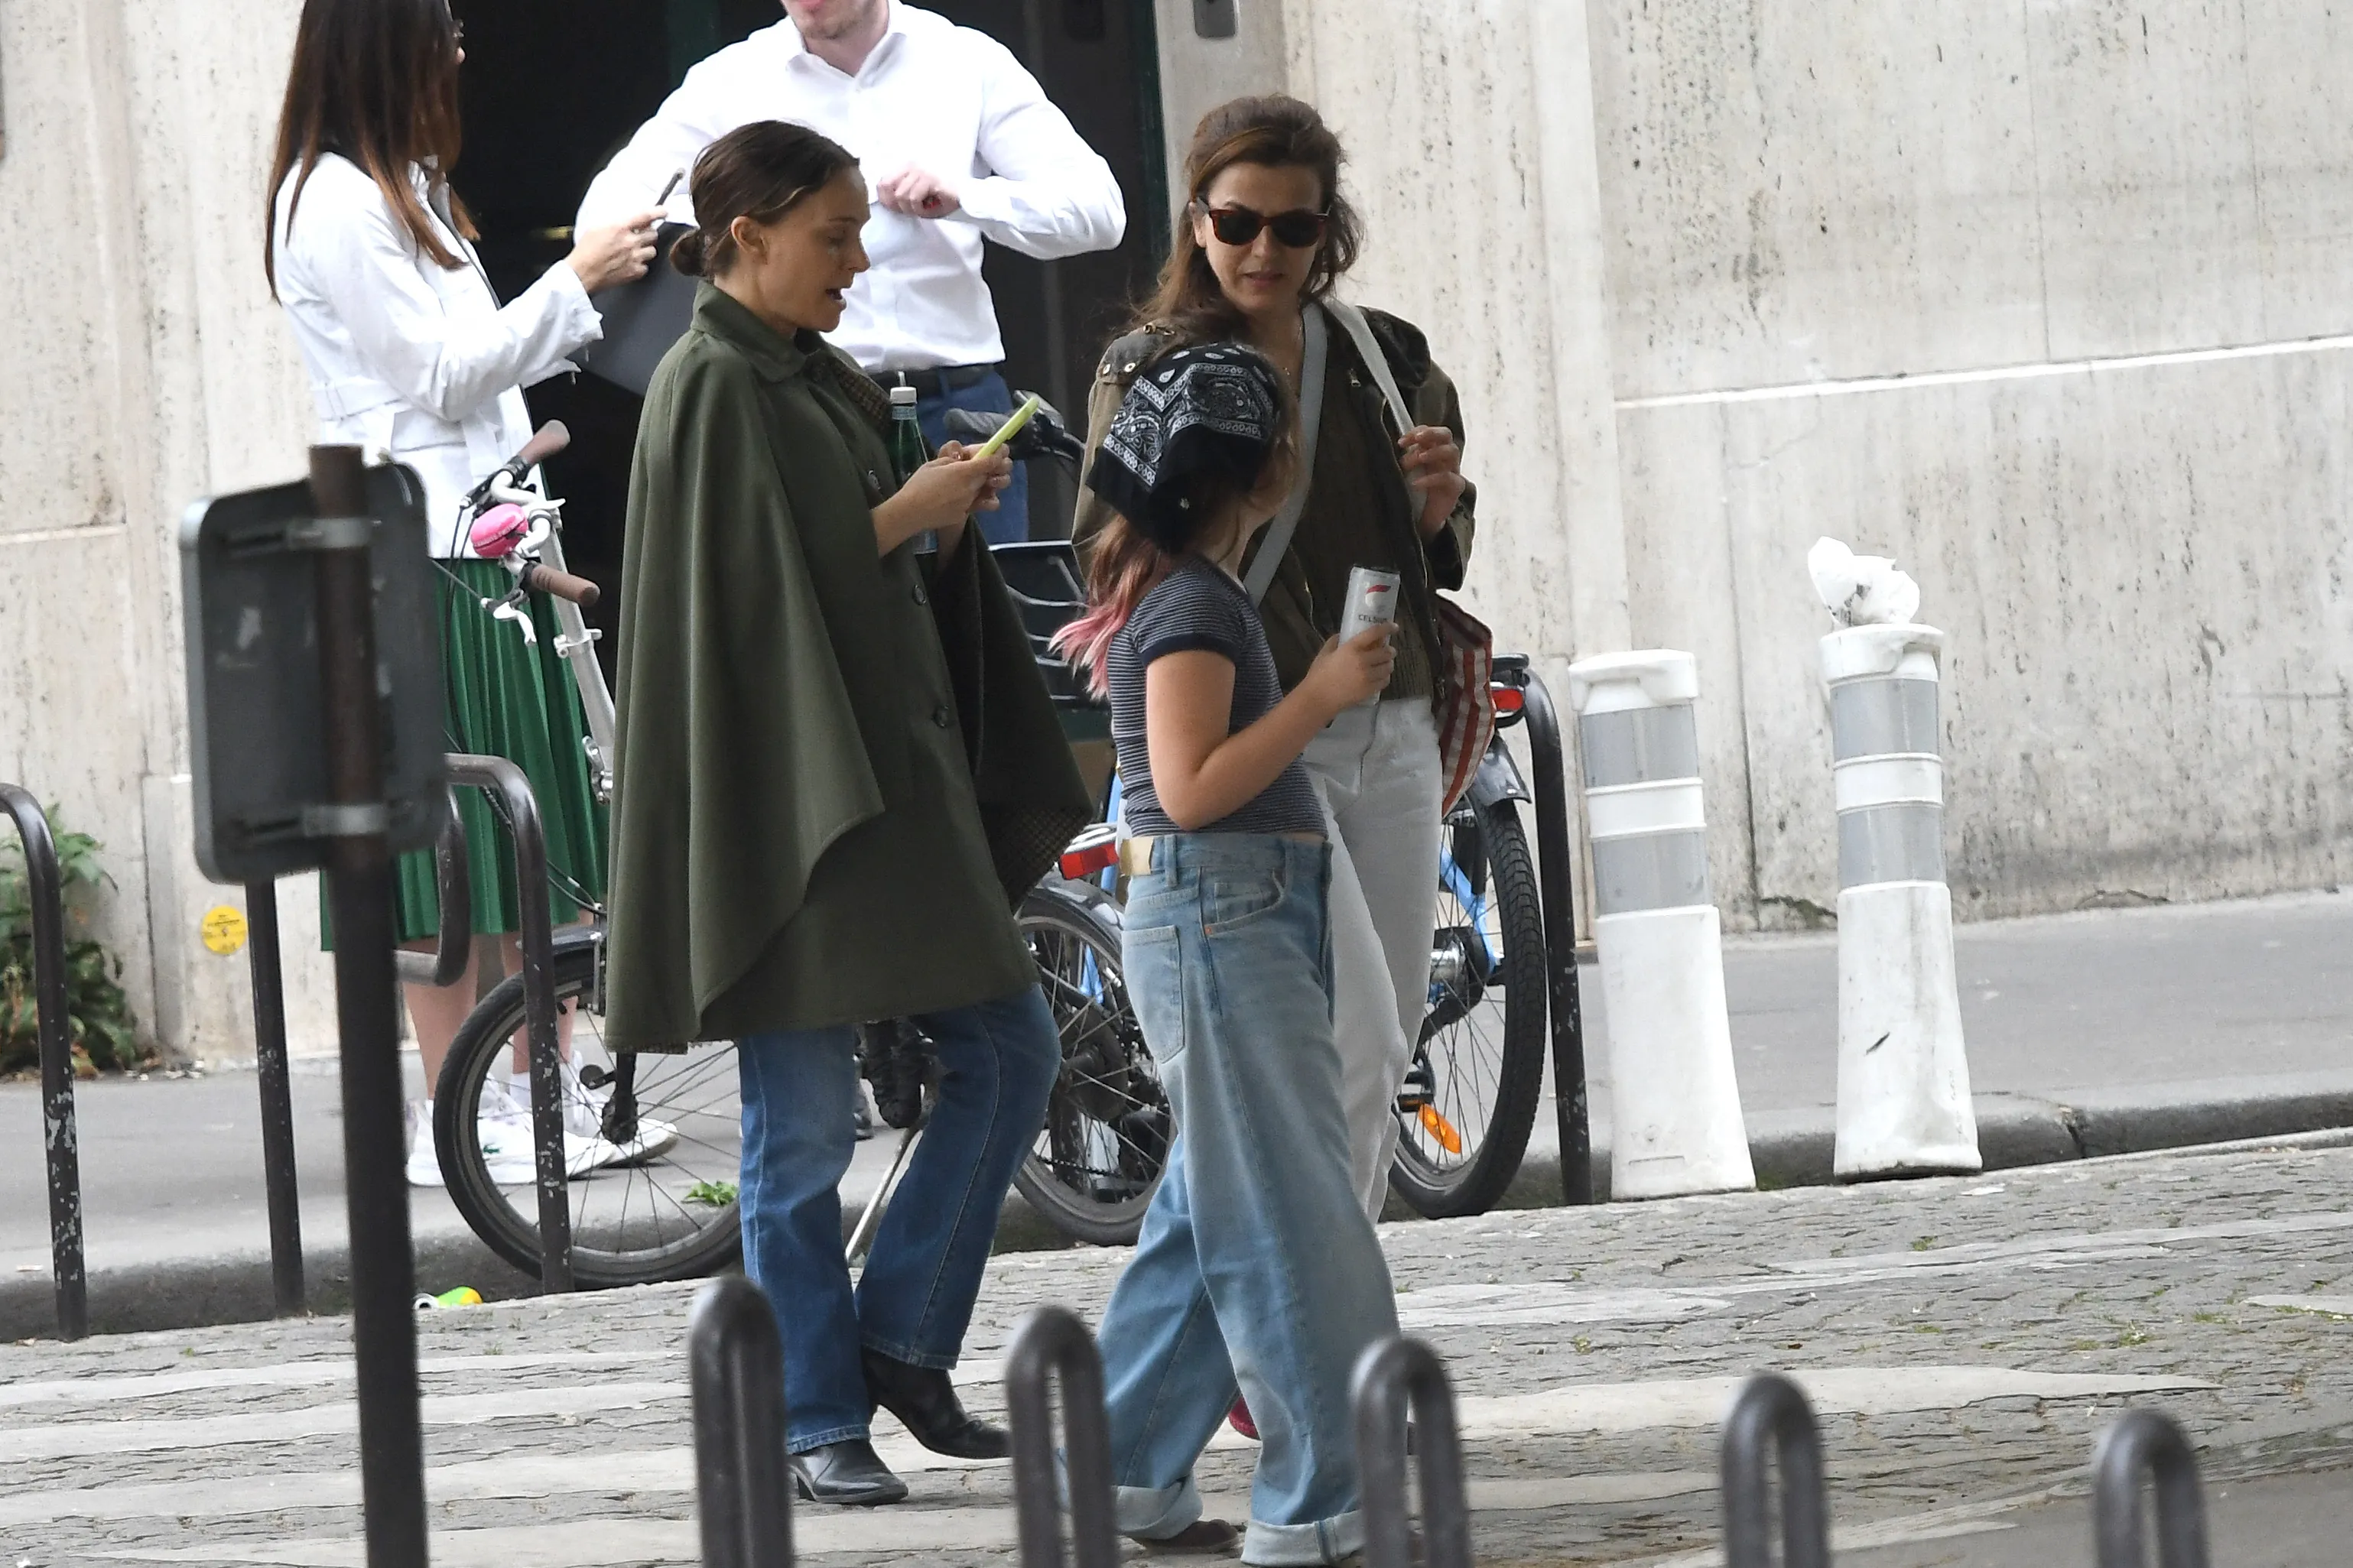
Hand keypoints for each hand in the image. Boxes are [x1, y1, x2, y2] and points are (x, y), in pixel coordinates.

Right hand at [565, 210, 663, 293]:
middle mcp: (630, 242)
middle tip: (641, 235)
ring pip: (652, 251)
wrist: (581, 273)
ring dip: (645, 249)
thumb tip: (627, 221)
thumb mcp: (596, 228)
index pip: (646, 216)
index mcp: (620, 228)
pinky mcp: (634, 272)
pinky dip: (640, 265)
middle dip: (648, 233)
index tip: (663, 212)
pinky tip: (630, 263)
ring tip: (634, 251)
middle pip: (653, 234)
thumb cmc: (585, 252)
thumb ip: (615, 224)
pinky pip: (645, 267)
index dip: (658, 212)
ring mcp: (634, 258)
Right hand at [873, 441, 1012, 552]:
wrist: (910, 512)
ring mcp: (969, 502)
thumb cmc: (918, 485)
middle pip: (990, 476)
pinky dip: (974, 500)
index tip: (1000, 452)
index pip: (989, 462)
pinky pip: (977, 505)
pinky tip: (962, 499)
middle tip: (984, 468)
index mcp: (962, 472)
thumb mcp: (933, 465)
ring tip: (972, 484)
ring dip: (984, 486)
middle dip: (990, 471)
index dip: (997, 456)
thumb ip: (951, 461)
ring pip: (985, 491)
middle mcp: (970, 487)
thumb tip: (961, 462)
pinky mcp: (965, 514)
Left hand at [876, 166, 961, 218]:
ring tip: (924, 208)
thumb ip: (899, 195)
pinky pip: (913, 198)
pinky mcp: (929, 179)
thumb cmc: (940, 200)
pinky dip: (920, 209)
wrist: (964, 199)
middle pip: (887, 186)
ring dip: (911, 209)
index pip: (882, 182)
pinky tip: (930, 207)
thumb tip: (885, 202)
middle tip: (910, 210)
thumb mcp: (915, 197)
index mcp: (907, 167)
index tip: (898, 209)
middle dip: (896, 204)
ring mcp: (921, 171)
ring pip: (901, 195)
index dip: (885, 199)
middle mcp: (912, 165)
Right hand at [1303, 626, 1395, 714]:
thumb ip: (1335, 641)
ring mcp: (1368, 676)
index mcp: (1351, 648)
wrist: (1318, 699)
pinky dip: (1385, 676)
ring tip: (1384, 664)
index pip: (1374, 633)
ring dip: (1388, 663)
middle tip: (1388, 651)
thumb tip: (1344, 636)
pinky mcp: (1370, 690)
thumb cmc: (1319, 675)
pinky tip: (1380, 676)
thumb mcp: (1325, 653)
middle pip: (1386, 652)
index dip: (1387, 628)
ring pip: (1388, 667)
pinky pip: (1385, 681)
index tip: (1393, 627)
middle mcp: (1363, 661)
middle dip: (1390, 650)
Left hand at [1400, 424, 1465, 539]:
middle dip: (1431, 433)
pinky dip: (1431, 479)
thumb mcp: (1406, 472)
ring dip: (1433, 452)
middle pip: (1446, 434)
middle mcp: (1444, 457)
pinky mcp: (1455, 487)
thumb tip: (1386, 448)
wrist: (1423, 518)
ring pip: (1451, 451)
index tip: (1401, 442)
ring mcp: (1452, 470)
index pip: (1428, 432)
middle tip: (1417, 439)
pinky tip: (1416, 484)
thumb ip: (1403, 458)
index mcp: (1432, 450)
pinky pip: (1447, 478)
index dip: (1417, 432)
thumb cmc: (1414, 491)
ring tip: (1417, 458)